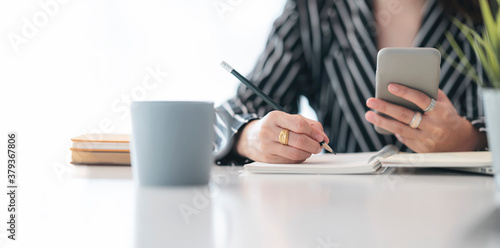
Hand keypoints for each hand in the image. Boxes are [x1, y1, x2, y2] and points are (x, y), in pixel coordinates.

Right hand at [236, 111, 328, 162]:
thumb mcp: (287, 119)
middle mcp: (268, 131)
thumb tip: (323, 137)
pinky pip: (290, 162)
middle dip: (314, 145)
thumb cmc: (273, 127)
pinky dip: (299, 159)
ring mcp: (267, 147)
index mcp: (274, 117)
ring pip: (295, 154)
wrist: (250, 138)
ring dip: (308, 153)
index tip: (320, 137)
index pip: (299, 124)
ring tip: (310, 150)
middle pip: (299, 141)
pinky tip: (299, 154)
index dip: (313, 132)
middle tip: (319, 146)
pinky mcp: (268, 159)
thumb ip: (308, 124)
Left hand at [365, 83, 485, 151]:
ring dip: (381, 121)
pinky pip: (402, 138)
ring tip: (369, 114)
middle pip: (405, 116)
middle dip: (385, 107)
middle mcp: (434, 127)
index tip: (390, 86)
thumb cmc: (447, 116)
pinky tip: (382, 123)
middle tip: (371, 101)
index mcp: (441, 112)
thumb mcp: (444, 102)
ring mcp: (426, 139)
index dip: (405, 92)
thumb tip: (408, 81)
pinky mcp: (420, 149)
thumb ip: (429, 92)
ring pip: (399, 129)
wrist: (459, 141)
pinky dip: (392, 130)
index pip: (422, 100)